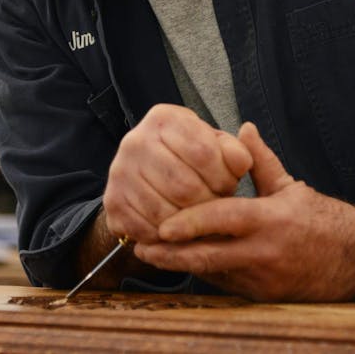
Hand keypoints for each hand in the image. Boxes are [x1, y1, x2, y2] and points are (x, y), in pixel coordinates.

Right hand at [103, 104, 252, 242]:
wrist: (147, 175)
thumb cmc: (190, 159)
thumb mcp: (216, 146)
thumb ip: (236, 152)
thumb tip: (242, 163)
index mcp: (164, 119)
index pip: (204, 153)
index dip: (224, 177)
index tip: (227, 185)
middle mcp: (135, 140)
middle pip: (185, 187)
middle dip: (208, 204)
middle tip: (213, 206)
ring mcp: (119, 171)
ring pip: (167, 213)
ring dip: (190, 224)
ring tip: (197, 217)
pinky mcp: (112, 202)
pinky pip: (148, 230)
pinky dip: (168, 237)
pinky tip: (177, 228)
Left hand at [132, 122, 354, 301]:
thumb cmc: (321, 219)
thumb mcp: (290, 186)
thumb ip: (260, 160)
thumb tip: (243, 127)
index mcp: (269, 220)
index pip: (221, 220)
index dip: (189, 224)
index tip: (161, 226)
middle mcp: (264, 252)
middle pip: (207, 256)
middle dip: (171, 255)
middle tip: (142, 248)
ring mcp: (263, 278)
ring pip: (212, 272)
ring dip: (183, 265)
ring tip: (153, 255)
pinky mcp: (264, 295)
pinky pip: (226, 284)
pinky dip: (205, 272)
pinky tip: (184, 263)